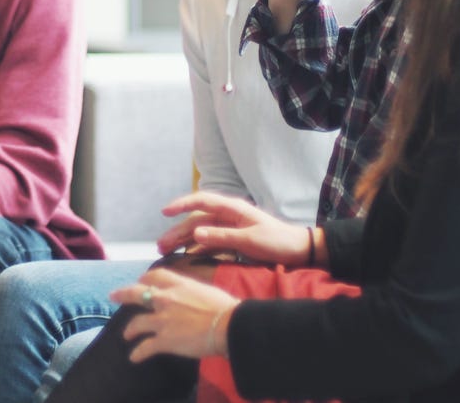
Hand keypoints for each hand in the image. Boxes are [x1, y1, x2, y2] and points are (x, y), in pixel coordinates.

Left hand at [111, 267, 239, 361]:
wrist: (229, 326)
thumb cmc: (226, 308)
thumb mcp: (208, 291)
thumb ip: (194, 291)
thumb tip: (195, 296)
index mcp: (179, 285)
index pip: (156, 276)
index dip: (145, 278)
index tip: (141, 281)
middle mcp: (166, 299)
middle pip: (136, 293)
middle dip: (123, 294)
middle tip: (113, 296)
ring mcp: (162, 319)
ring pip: (136, 323)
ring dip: (129, 330)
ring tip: (126, 335)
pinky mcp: (164, 340)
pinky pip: (145, 347)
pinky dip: (138, 353)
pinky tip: (134, 358)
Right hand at [158, 191, 311, 266]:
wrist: (299, 251)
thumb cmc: (277, 242)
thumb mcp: (250, 239)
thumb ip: (222, 236)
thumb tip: (194, 234)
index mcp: (233, 209)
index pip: (202, 201)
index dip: (182, 204)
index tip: (165, 212)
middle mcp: (228, 216)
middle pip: (196, 221)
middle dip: (177, 231)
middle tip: (161, 246)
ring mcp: (229, 229)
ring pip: (200, 233)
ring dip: (183, 241)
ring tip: (166, 252)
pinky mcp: (232, 242)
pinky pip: (209, 244)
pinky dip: (196, 250)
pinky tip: (186, 258)